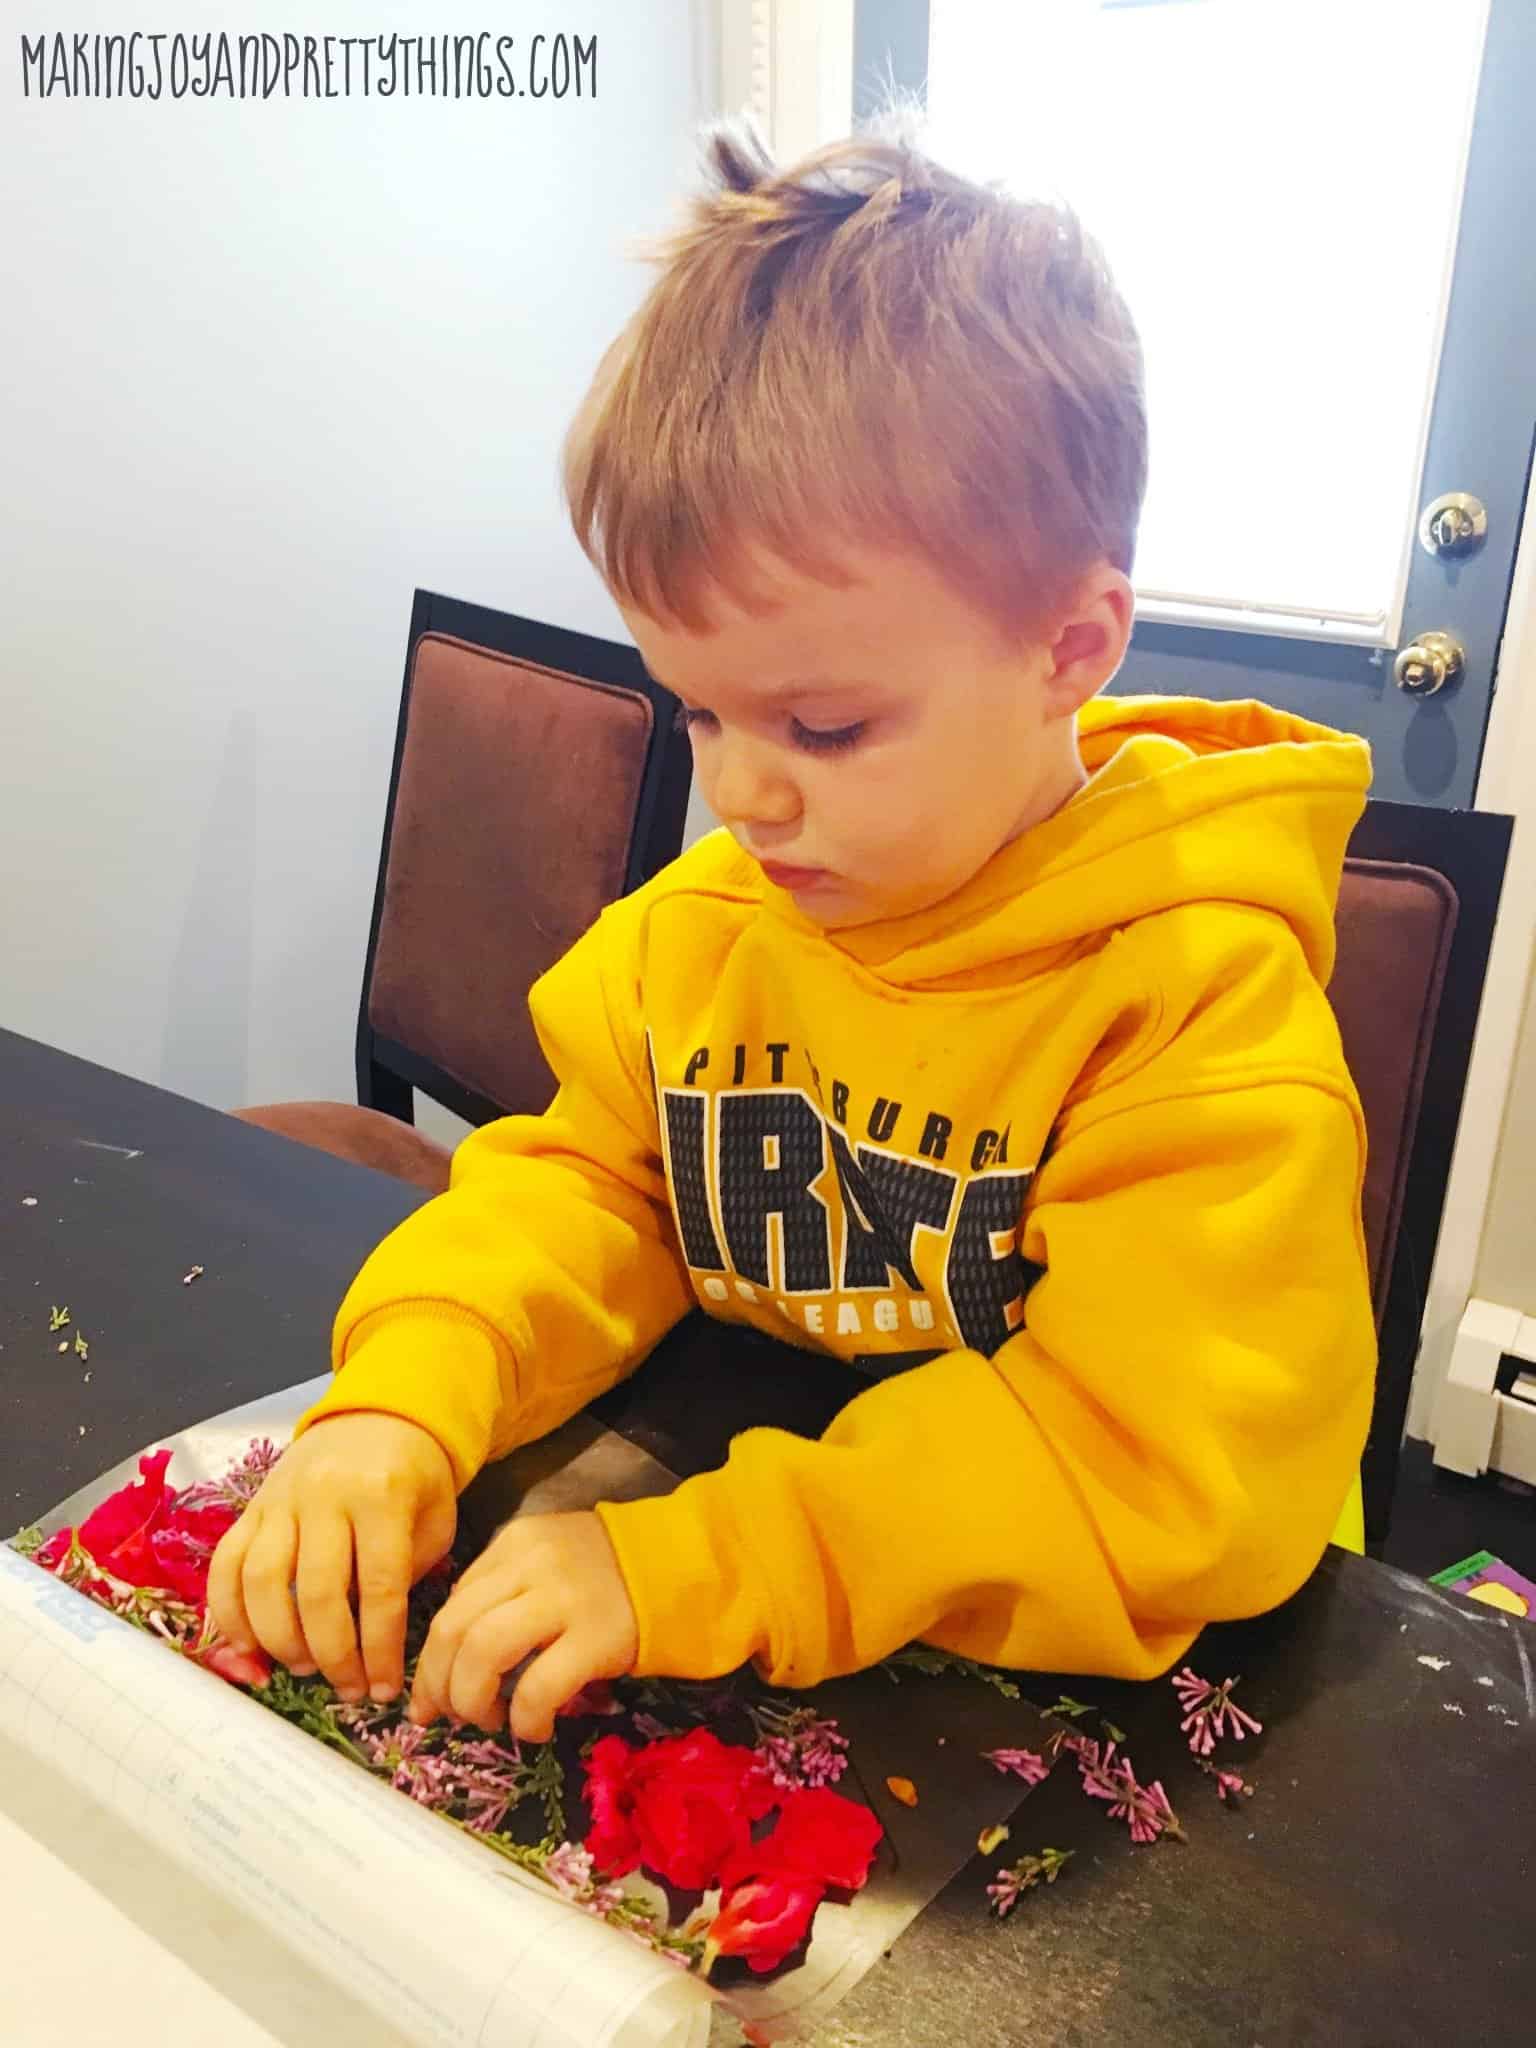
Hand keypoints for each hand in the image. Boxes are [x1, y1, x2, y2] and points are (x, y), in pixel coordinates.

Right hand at [207, 1412, 456, 1703]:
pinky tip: (252, 1649)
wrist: (377, 1416)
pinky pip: (226, 1567)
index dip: (381, 1648)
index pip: (379, 1587)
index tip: (386, 1689)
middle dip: (334, 1655)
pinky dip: (231, 1615)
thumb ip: (407, 1573)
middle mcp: (324, 1495)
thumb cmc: (415, 1477)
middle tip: (349, 1689)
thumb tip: (372, 1645)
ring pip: (263, 1582)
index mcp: (382, 1495)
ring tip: (307, 1669)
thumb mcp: (434, 1518)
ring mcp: (280, 1500)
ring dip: (281, 1641)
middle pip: (317, 1592)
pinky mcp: (250, 1508)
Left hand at [408, 1511, 637, 1742]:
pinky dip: (524, 1719)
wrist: (680, 1565)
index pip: (452, 1604)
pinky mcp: (596, 1637)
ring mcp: (564, 1599)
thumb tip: (456, 1652)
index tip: (432, 1695)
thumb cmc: (609, 1571)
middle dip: (438, 1684)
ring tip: (489, 1721)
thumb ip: (505, 1589)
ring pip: (482, 1653)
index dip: (431, 1659)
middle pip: (453, 1629)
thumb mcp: (548, 1559)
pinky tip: (534, 1729)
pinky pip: (538, 1688)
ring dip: (471, 1700)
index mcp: (514, 1544)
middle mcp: (531, 1565)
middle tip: (449, 1717)